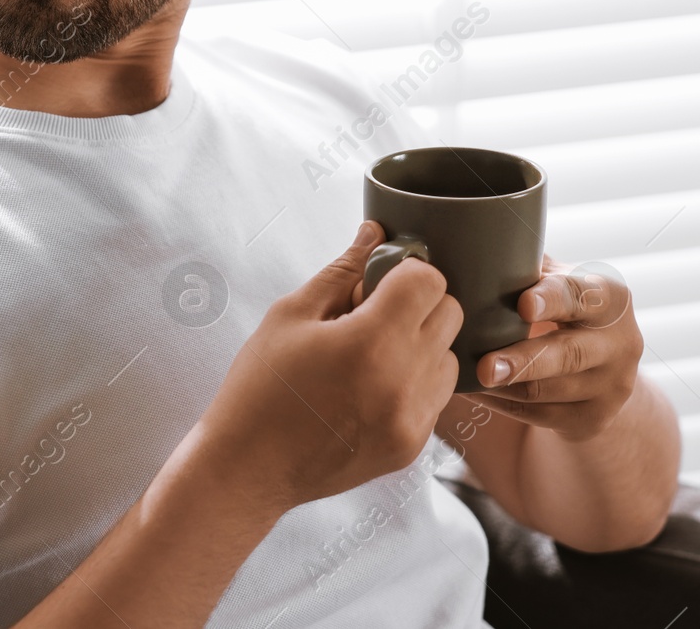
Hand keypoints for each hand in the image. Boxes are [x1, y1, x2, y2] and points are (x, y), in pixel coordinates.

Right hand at [201, 221, 462, 514]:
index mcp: (370, 342)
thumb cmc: (260, 386)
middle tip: (371, 314)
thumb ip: (341, 271)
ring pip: (450, 356)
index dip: (404, 271)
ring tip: (370, 355)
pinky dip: (414, 382)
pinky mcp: (413, 445)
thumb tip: (373, 232)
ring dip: (421, 344)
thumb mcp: (290, 316)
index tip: (376, 280)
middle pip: (450, 314)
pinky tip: (369, 387)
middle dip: (416, 304)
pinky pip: (437, 395)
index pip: (429, 281)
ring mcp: (413, 419)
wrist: (249, 467)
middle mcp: (404, 382)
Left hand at [461, 254, 642, 441]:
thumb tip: (465, 246)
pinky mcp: (593, 419)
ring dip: (500, 387)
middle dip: (524, 361)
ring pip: (547, 391)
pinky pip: (538, 415)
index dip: (552, 299)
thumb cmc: (563, 306)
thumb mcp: (557, 280)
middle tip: (485, 367)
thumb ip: (527, 266)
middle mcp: (621, 342)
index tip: (524, 305)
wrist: (604, 364)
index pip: (580, 295)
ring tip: (463, 377)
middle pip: (568, 354)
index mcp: (609, 297)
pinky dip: (501, 404)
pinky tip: (473, 392)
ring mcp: (612, 386)